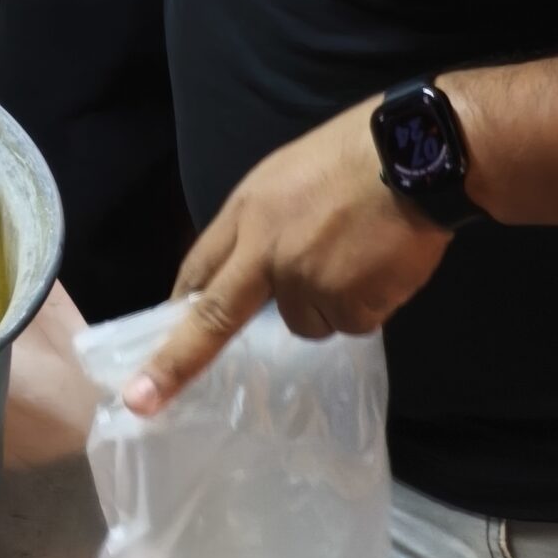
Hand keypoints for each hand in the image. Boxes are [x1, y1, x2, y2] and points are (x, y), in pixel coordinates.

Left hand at [124, 101, 453, 415]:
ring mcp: (305, 282)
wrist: (413, 159)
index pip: (198, 268)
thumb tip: (258, 267)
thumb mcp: (285, 176)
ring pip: (306, 321)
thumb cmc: (352, 157)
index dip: (178, 307)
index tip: (151, 341)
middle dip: (174, 363)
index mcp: (246, 214)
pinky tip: (380, 267)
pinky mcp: (347, 305)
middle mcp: (265, 253)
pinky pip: (351, 322)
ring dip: (328, 302)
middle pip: (215, 318)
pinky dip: (366, 304)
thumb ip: (263, 226)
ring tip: (357, 256)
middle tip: (144, 399)